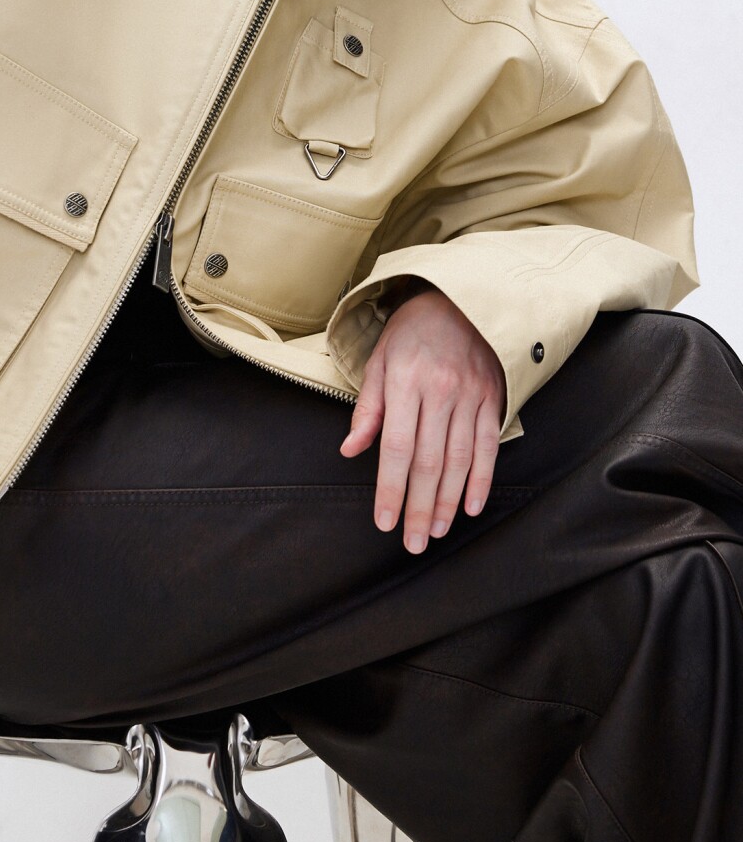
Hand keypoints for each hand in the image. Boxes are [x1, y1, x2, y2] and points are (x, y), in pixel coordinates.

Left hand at [339, 282, 506, 553]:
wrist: (460, 298)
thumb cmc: (411, 332)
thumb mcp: (379, 360)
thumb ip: (367, 408)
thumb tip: (350, 451)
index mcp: (405, 381)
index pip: (396, 447)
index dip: (390, 488)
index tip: (384, 521)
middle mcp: (440, 390)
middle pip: (428, 461)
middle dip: (420, 507)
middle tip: (413, 543)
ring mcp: (470, 395)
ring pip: (459, 460)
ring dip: (448, 502)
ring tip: (437, 531)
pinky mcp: (492, 398)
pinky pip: (487, 446)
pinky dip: (481, 480)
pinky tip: (472, 507)